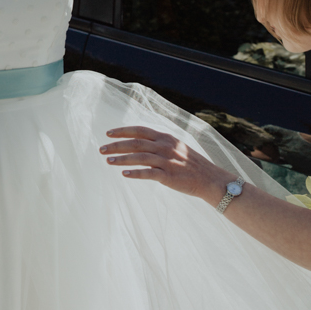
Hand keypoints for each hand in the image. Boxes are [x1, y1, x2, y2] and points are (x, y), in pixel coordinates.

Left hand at [99, 126, 226, 200]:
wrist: (210, 179)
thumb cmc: (191, 164)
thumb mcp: (177, 146)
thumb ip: (160, 143)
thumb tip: (142, 141)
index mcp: (166, 138)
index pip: (140, 130)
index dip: (122, 131)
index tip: (108, 133)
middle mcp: (165, 147)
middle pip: (135, 143)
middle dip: (116, 145)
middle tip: (101, 148)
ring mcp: (167, 161)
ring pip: (139, 157)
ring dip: (121, 158)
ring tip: (107, 160)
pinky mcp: (169, 176)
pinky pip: (148, 173)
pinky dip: (135, 173)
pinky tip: (124, 174)